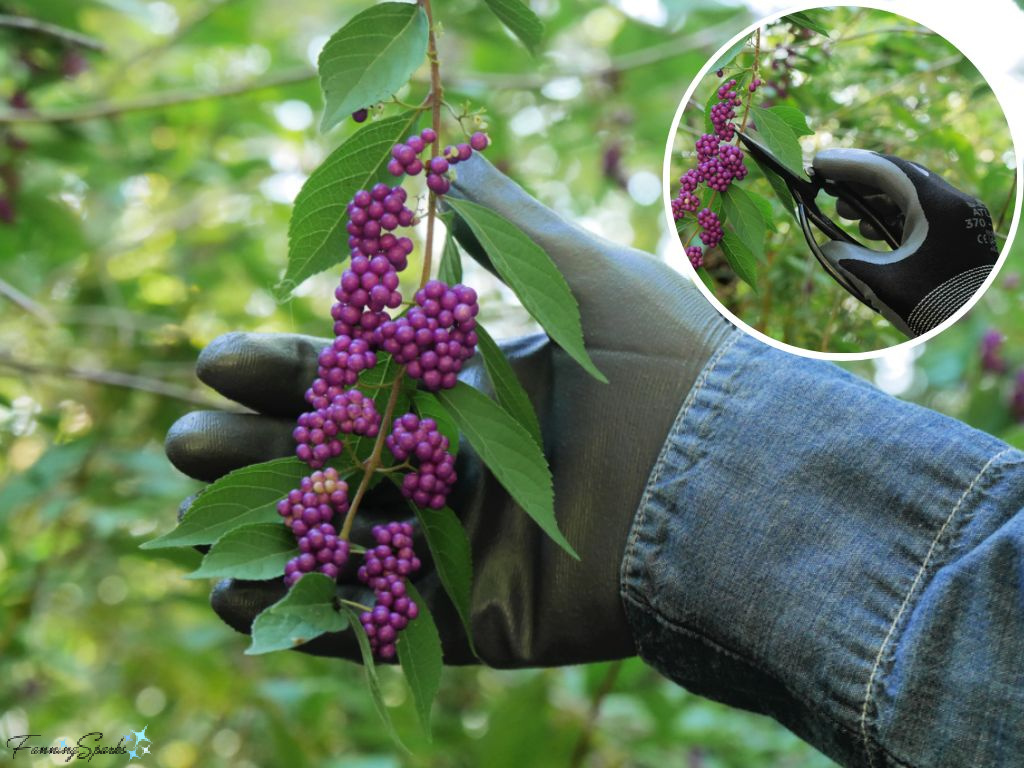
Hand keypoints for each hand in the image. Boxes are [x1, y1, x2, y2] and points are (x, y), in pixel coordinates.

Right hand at [165, 154, 733, 666]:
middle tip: (184, 440)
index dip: (289, 371)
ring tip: (198, 540)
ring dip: (273, 538)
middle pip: (341, 460)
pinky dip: (316, 617)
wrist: (738, 480)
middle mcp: (470, 465)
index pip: (362, 380)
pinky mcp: (484, 614)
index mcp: (479, 390)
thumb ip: (505, 220)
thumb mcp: (578, 273)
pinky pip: (384, 622)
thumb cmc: (666, 366)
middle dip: (260, 451)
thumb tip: (445, 152)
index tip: (217, 359)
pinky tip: (243, 603)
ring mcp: (473, 542)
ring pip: (351, 541)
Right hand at [812, 148, 997, 336]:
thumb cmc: (931, 309)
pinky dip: (890, 216)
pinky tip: (868, 230)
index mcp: (941, 207)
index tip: (818, 162)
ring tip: (843, 211)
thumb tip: (827, 246)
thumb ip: (847, 258)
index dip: (850, 164)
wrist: (972, 333)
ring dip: (874, 199)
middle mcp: (956, 205)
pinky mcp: (958, 235)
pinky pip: (920, 214)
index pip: (889, 171)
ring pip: (910, 195)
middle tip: (825, 184)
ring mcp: (960, 219)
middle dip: (860, 180)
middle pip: (901, 178)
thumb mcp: (881, 284)